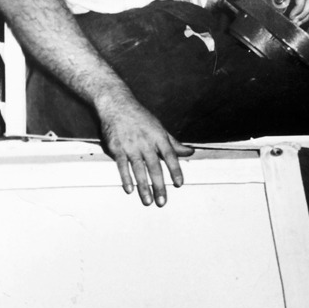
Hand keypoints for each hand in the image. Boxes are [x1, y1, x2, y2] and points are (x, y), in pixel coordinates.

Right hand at [92, 88, 192, 206]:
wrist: (117, 106)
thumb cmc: (141, 118)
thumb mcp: (160, 128)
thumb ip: (174, 143)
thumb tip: (190, 152)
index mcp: (159, 137)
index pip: (170, 156)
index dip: (175, 170)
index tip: (179, 184)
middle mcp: (146, 143)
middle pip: (155, 167)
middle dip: (159, 185)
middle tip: (162, 201)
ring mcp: (131, 146)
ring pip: (139, 170)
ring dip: (143, 187)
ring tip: (148, 201)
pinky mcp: (117, 149)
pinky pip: (122, 166)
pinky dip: (126, 178)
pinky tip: (129, 189)